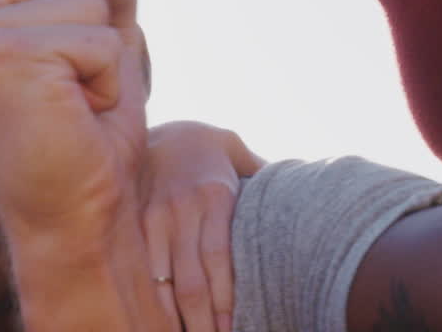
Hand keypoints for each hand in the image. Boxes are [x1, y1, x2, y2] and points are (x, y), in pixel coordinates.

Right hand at [0, 0, 147, 233]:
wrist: (75, 223)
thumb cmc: (84, 137)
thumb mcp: (97, 39)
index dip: (73, 4)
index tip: (54, 70)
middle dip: (89, 22)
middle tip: (66, 92)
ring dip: (100, 53)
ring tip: (68, 105)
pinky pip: (99, 35)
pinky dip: (107, 81)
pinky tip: (75, 119)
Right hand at [143, 122, 262, 331]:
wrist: (154, 129)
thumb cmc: (206, 148)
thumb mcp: (238, 153)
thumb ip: (265, 174)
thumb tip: (309, 188)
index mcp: (215, 197)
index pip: (219, 259)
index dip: (225, 299)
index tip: (234, 328)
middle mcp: (182, 209)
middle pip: (191, 280)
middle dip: (202, 321)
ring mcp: (154, 217)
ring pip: (162, 281)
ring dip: (174, 318)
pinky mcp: (133, 223)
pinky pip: (140, 270)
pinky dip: (150, 300)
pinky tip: (160, 321)